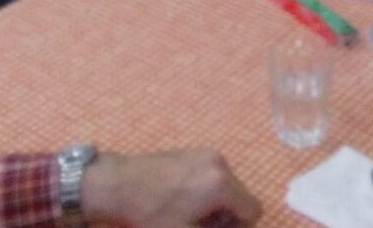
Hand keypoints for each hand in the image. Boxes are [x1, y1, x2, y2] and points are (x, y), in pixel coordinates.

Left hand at [82, 148, 260, 227]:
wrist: (119, 184)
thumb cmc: (152, 214)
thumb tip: (220, 226)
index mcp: (222, 184)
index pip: (253, 210)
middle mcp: (220, 163)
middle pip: (240, 196)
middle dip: (227, 216)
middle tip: (200, 226)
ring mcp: (206, 153)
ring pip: (227, 185)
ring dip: (216, 203)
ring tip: (188, 214)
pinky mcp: (193, 151)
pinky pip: (213, 174)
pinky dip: (206, 190)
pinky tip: (181, 199)